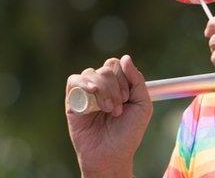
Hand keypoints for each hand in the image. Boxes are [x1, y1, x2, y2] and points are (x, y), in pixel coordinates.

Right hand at [65, 55, 151, 176]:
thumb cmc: (128, 134)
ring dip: (103, 90)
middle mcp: (101, 87)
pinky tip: (92, 92)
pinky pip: (73, 81)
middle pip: (106, 68)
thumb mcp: (142, 105)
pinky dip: (83, 83)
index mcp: (117, 85)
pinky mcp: (72, 101)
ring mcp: (86, 93)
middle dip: (115, 87)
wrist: (111, 156)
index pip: (117, 65)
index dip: (123, 77)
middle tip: (117, 110)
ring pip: (91, 73)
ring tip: (108, 110)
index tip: (126, 99)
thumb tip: (126, 58)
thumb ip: (137, 80)